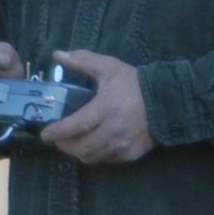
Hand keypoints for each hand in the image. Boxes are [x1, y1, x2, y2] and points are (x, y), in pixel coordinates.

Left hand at [41, 46, 152, 163]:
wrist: (167, 100)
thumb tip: (57, 55)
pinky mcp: (131, 154)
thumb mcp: (109, 67)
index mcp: (106, 108)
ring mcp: (123, 145)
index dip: (58, 132)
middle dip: (64, 146)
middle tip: (58, 139)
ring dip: (79, 152)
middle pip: (81, 147)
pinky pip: (107, 160)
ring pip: (91, 157)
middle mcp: (114, 130)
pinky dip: (97, 154)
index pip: (76, 125)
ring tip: (74, 143)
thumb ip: (82, 61)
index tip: (45, 134)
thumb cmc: (134, 83)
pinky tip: (95, 144)